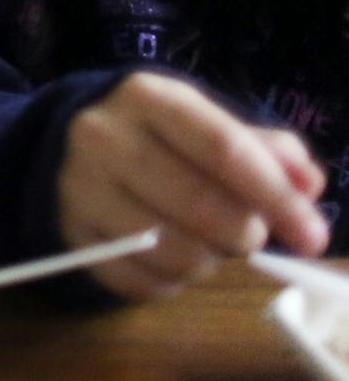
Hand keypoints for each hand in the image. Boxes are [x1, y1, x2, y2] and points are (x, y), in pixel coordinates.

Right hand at [58, 72, 330, 300]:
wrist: (67, 147)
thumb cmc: (157, 137)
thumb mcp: (206, 123)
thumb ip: (266, 151)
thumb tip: (308, 185)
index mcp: (147, 97)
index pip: (224, 149)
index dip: (277, 197)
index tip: (313, 235)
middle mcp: (103, 136)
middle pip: (201, 206)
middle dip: (245, 234)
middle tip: (251, 236)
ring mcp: (79, 187)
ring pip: (173, 251)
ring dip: (208, 261)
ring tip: (205, 244)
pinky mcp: (70, 234)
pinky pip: (141, 282)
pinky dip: (172, 282)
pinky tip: (171, 258)